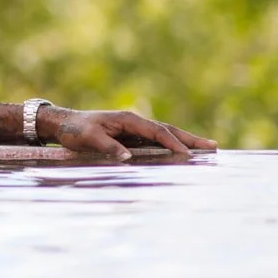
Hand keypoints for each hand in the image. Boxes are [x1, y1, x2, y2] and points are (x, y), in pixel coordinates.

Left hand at [43, 106, 215, 160]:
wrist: (63, 123)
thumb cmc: (75, 130)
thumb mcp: (88, 138)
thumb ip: (108, 147)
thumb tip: (127, 158)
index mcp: (128, 119)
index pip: (157, 131)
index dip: (173, 143)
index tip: (188, 155)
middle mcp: (135, 122)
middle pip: (168, 130)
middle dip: (190, 139)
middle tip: (214, 147)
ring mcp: (135, 129)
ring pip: (165, 135)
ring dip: (185, 142)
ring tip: (207, 149)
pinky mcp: (131, 137)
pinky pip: (156, 142)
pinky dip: (171, 146)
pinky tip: (181, 154)